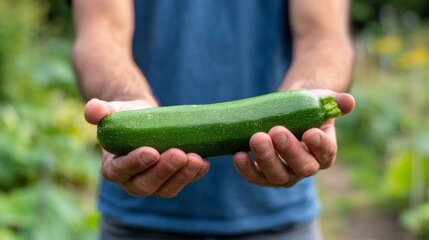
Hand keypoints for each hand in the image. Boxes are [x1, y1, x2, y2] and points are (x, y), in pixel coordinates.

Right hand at [84, 99, 209, 197]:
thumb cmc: (126, 115)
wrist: (144, 118)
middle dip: (164, 171)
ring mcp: (154, 183)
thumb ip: (100, 110)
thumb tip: (92, 110)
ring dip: (183, 176)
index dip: (136, 163)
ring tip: (196, 158)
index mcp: (112, 167)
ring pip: (167, 188)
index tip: (151, 152)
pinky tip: (204, 161)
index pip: (120, 170)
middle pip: (146, 184)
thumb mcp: (112, 110)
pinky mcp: (171, 180)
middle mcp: (132, 181)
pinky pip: (183, 182)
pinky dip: (194, 174)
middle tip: (179, 153)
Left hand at [232, 90, 354, 186]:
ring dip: (266, 159)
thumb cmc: (307, 105)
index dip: (319, 145)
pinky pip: (255, 177)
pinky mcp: (263, 174)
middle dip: (289, 151)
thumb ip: (335, 101)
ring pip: (277, 175)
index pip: (326, 153)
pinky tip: (238, 154)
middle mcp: (306, 167)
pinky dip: (246, 169)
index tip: (310, 132)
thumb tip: (348, 101)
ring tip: (256, 138)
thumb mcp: (321, 99)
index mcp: (325, 152)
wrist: (286, 110)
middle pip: (302, 168)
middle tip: (276, 131)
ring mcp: (284, 173)